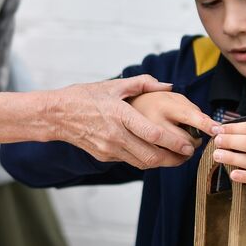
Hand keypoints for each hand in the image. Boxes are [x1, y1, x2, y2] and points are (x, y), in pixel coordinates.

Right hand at [53, 75, 210, 168]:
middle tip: (187, 155)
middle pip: (151, 156)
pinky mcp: (105, 156)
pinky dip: (145, 159)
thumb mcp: (113, 85)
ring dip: (161, 162)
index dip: (174, 142)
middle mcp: (115, 135)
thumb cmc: (83, 97)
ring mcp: (109, 148)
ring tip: (177, 157)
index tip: (188, 145)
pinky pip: (130, 161)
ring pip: (142, 163)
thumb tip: (167, 86)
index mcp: (120, 114)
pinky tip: (154, 153)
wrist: (56, 115)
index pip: (153, 133)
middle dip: (173, 159)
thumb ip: (143, 83)